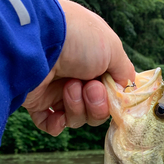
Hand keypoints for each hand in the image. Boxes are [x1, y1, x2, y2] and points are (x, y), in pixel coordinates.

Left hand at [22, 0, 134, 135]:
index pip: (110, 91)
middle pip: (95, 109)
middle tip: (89, 88)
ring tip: (69, 87)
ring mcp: (55, 90)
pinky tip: (58, 116)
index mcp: (94, 62)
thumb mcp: (112, 48)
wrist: (38, 40)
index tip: (113, 93)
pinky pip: (51, 125)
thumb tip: (126, 86)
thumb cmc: (78, 39)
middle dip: (96, 104)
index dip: (113, 98)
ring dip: (77, 107)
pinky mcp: (37, 102)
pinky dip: (56, 125)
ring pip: (76, 118)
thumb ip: (124, 71)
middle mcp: (76, 76)